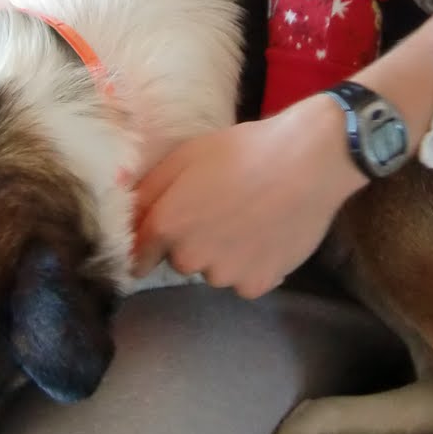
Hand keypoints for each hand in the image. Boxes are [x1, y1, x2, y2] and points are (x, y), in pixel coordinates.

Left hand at [132, 96, 364, 298]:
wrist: (307, 161)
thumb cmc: (244, 150)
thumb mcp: (186, 155)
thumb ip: (147, 190)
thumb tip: (125, 217)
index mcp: (167, 224)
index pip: (139, 255)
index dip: (151, 242)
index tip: (171, 228)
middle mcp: (190, 258)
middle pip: (181, 260)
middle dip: (193, 241)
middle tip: (222, 208)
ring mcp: (226, 275)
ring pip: (215, 271)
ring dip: (224, 254)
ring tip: (251, 218)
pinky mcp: (258, 284)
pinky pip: (245, 280)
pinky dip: (253, 264)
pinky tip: (268, 234)